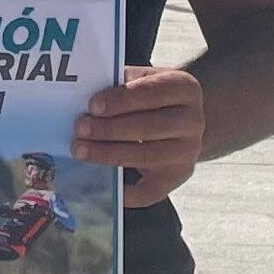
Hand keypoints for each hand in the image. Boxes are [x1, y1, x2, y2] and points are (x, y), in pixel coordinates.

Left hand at [74, 66, 203, 208]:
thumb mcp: (142, 79)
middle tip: (80, 128)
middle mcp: (193, 120)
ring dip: (110, 154)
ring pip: (148, 156)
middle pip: (150, 127)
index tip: (93, 106)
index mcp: (184, 89)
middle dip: (110, 129)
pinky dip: (130, 194)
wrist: (181, 119)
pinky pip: (153, 190)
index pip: (153, 92)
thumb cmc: (152, 96)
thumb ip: (119, 83)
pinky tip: (108, 187)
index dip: (122, 100)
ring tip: (81, 150)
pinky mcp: (179, 175)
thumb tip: (84, 94)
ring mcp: (188, 150)